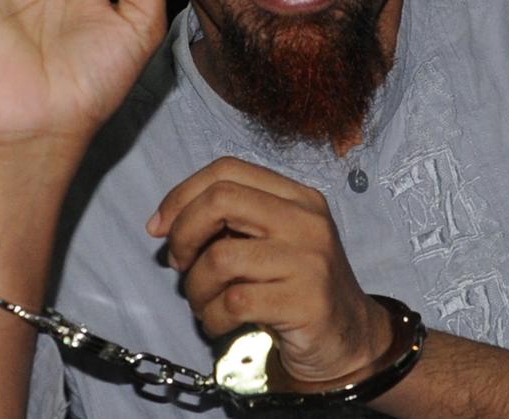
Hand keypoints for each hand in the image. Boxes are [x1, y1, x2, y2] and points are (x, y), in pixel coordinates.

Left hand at [148, 157, 391, 385]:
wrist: (349, 339)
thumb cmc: (295, 286)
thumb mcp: (271, 240)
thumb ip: (231, 222)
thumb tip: (163, 223)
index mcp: (296, 195)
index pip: (227, 169)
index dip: (183, 193)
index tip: (159, 225)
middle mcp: (306, 219)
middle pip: (221, 199)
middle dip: (183, 231)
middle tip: (178, 262)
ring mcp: (310, 259)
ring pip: (221, 257)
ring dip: (195, 286)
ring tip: (202, 302)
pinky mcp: (306, 302)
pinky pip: (234, 301)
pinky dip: (212, 316)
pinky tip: (218, 323)